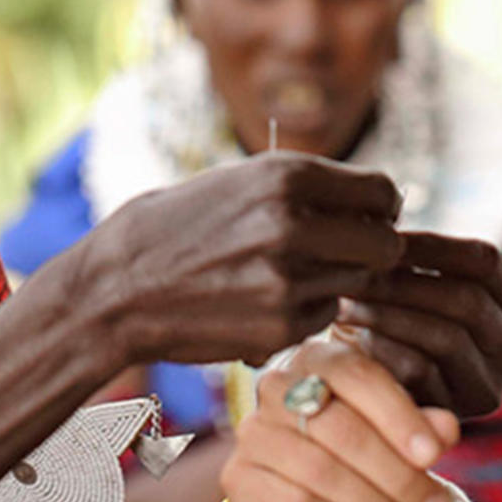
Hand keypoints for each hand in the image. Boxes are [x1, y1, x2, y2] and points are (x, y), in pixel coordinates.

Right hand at [67, 151, 404, 368]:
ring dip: (335, 280)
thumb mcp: (241, 182)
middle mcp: (293, 223)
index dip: (382, 207)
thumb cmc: (178, 227)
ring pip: (356, 283)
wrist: (116, 288)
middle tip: (345, 253)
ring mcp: (287, 279)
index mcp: (286, 175)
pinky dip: (306, 311)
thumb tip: (378, 200)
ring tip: (286, 273)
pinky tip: (264, 300)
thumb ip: (306, 187)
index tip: (367, 217)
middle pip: (385, 244)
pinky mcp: (278, 325)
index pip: (382, 191)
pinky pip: (323, 316)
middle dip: (373, 249)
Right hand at [220, 340, 460, 501]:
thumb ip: (419, 426)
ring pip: (321, 469)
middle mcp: (278, 387)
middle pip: (342, 428)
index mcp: (318, 358)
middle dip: (398, 474)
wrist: (299, 499)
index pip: (358, 375)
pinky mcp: (239, 479)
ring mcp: (253, 432)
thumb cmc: (352, 452)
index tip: (433, 453)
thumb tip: (444, 427)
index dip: (400, 415)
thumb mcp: (392, 432)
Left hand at [333, 232, 501, 417]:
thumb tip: (387, 211)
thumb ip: (412, 253)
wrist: (365, 385)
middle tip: (354, 267)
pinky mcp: (454, 418)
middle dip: (405, 281)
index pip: (485, 262)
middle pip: (468, 300)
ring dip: (389, 312)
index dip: (430, 245)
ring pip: (447, 337)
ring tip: (345, 296)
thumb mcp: (411, 279)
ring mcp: (490, 391)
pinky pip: (421, 373)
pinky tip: (346, 334)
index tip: (380, 235)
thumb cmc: (389, 315)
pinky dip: (381, 348)